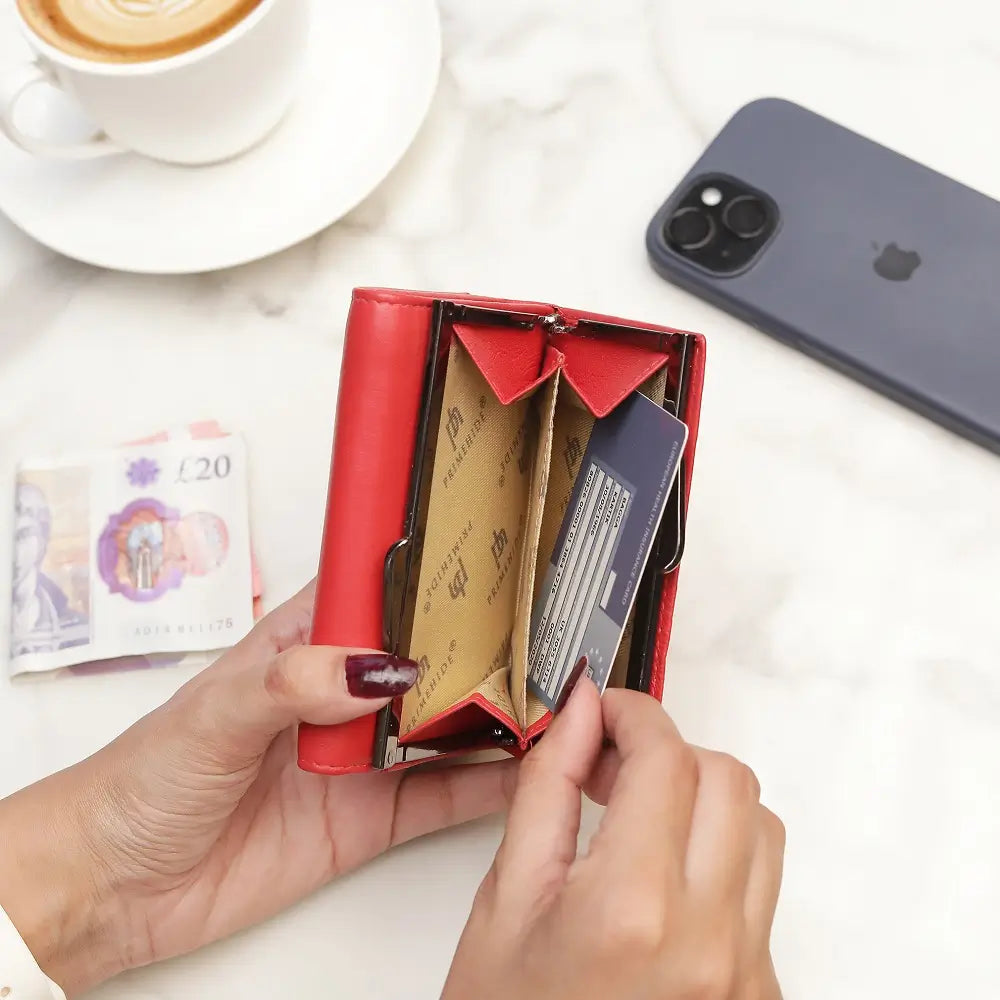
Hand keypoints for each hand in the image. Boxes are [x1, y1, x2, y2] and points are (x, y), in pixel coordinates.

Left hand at [0, 581, 516, 995]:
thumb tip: (374, 670)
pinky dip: (486, 784)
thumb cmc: (144, 781)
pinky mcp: (369, 816)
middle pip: (427, 656)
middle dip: (482, 642)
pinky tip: (525, 768)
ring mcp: (360, 755)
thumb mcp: (214, 716)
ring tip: (549, 693)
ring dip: (494, 711)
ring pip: (444, 724)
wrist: (117, 887)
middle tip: (543, 630)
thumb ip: (290, 686)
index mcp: (303, 645)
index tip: (487, 550)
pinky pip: (441, 796)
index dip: (429, 569)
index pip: (377, 590)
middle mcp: (340, 693)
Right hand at [443, 681, 783, 999]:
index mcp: (632, 910)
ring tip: (641, 816)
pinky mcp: (761, 993)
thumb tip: (582, 714)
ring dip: (704, 798)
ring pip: (760, 827)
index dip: (634, 713)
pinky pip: (762, 888)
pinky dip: (719, 855)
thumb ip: (549, 791)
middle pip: (730, 780)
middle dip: (670, 751)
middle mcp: (710, 941)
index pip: (668, 759)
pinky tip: (663, 877)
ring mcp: (746, 973)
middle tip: (613, 765)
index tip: (603, 710)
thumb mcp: (505, 901)